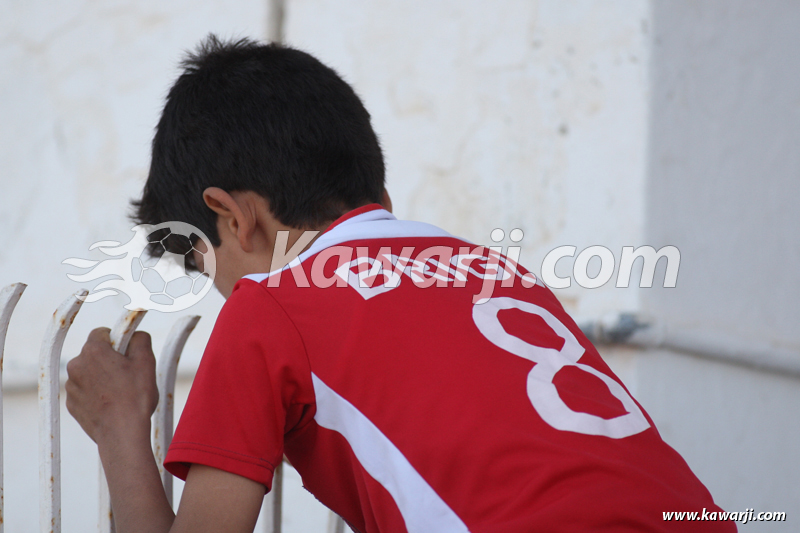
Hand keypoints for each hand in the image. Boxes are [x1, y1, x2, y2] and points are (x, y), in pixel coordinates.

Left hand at [66, 328, 158, 443]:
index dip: (117, 340)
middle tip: (127, 373)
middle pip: (94, 353)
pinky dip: (95, 394)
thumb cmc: (135, 397)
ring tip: (120, 392)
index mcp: (93, 351)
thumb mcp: (146, 362)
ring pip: (89, 373)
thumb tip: (135, 335)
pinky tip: (111, 403)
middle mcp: (76, 365)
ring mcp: (72, 386)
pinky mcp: (71, 404)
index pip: (102, 333)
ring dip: (101, 377)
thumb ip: (140, 339)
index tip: (127, 352)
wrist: (122, 433)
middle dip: (109, 359)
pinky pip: (84, 391)